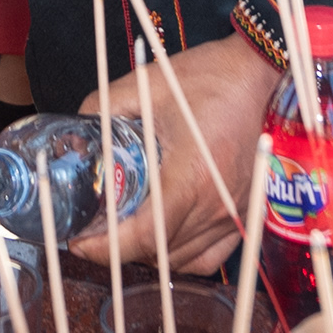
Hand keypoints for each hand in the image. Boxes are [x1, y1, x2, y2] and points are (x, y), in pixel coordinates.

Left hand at [67, 33, 272, 274]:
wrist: (259, 74)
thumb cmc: (208, 77)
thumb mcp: (146, 85)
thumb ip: (102, 108)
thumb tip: (73, 137)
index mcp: (192, 176)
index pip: (145, 235)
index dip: (106, 247)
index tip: (79, 242)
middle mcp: (217, 204)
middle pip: (158, 251)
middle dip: (118, 249)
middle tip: (91, 232)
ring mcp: (235, 213)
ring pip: (181, 258)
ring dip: (148, 253)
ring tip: (122, 233)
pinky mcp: (245, 214)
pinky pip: (209, 257)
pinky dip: (181, 256)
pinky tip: (162, 239)